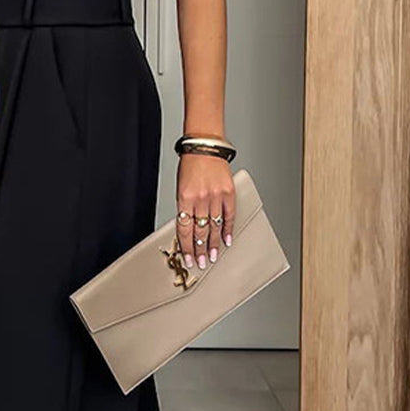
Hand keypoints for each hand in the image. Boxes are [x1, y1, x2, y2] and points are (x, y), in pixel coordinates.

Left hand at [176, 154, 235, 269]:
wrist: (205, 146)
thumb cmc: (190, 165)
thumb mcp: (180, 187)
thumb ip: (184, 207)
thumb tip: (188, 229)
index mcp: (184, 198)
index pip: (184, 229)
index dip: (186, 246)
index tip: (187, 258)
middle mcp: (200, 198)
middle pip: (200, 231)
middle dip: (199, 250)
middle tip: (200, 263)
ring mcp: (215, 196)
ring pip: (214, 226)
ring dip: (213, 244)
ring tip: (212, 257)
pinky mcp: (228, 192)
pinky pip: (229, 215)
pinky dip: (227, 229)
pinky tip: (226, 240)